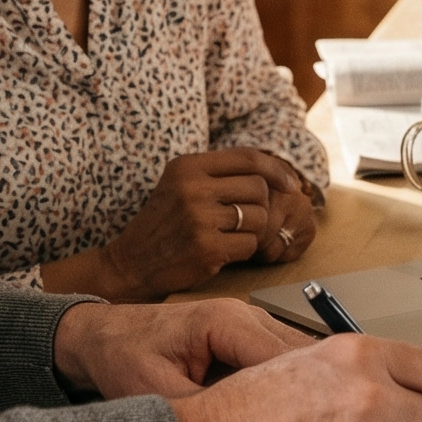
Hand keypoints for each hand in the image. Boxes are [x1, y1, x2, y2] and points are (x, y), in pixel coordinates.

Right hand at [46, 150, 316, 301]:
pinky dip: (244, 251)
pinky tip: (223, 252)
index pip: (248, 158)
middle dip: (261, 207)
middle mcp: (192, 188)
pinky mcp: (206, 248)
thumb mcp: (181, 185)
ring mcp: (199, 218)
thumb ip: (218, 174)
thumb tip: (274, 173)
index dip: (277, 170)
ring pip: (259, 217)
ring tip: (231, 237)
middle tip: (246, 221)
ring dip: (254, 231)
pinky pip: (250, 245)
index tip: (291, 185)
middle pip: (259, 189)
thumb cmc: (164, 224)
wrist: (130, 264)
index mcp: (187, 166)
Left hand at [53, 299, 310, 399]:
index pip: (284, 357)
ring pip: (301, 357)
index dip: (308, 396)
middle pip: (303, 354)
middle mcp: (246, 315)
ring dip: (309, 391)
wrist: (103, 336)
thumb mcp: (155, 393)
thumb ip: (202, 415)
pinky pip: (285, 361)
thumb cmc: (123, 357)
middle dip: (319, 394)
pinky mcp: (249, 337)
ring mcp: (251, 323)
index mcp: (224, 321)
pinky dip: (294, 388)